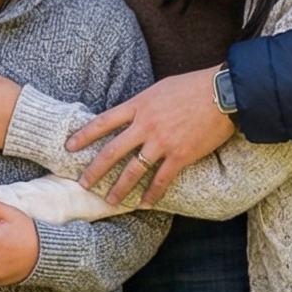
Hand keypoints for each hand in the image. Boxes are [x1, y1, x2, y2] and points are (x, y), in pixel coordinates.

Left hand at [67, 68, 233, 205]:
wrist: (222, 93)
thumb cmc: (193, 86)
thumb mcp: (160, 88)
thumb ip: (143, 104)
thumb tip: (131, 114)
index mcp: (139, 105)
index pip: (103, 122)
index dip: (84, 136)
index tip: (69, 147)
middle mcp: (145, 125)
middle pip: (112, 151)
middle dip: (95, 169)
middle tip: (83, 183)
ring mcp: (162, 142)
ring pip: (133, 170)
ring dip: (119, 188)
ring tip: (110, 201)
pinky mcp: (180, 155)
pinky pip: (161, 180)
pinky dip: (152, 194)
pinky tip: (145, 204)